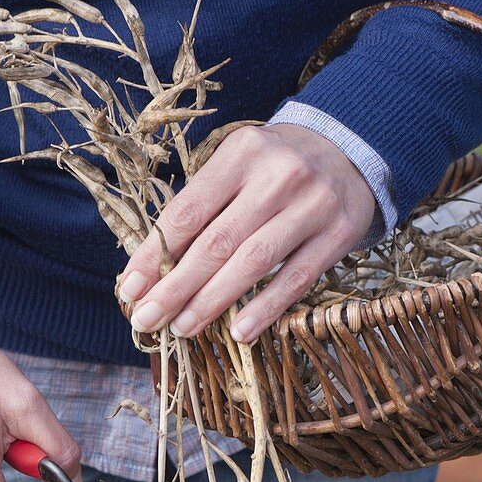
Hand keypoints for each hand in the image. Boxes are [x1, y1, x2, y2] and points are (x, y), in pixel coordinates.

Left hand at [118, 123, 376, 341]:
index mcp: (241, 153)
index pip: (187, 211)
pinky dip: (266, 308)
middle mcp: (278, 175)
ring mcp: (312, 204)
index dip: (155, 254)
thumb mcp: (238, 166)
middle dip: (176, 286)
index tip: (130, 289)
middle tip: (147, 319)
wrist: (352, 149)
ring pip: (253, 262)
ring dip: (213, 301)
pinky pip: (297, 278)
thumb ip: (202, 207)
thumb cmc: (276, 167)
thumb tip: (151, 268)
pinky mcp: (340, 233)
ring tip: (183, 328)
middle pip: (217, 241)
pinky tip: (239, 332)